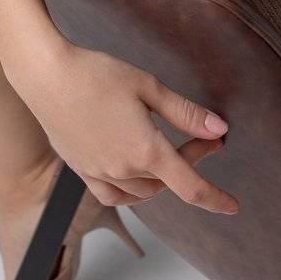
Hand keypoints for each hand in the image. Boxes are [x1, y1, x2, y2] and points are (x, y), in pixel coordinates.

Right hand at [11, 42, 239, 213]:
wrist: (47, 76)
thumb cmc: (97, 74)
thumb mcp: (149, 86)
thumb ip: (185, 113)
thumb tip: (218, 128)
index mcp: (145, 149)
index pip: (189, 186)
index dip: (215, 198)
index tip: (233, 205)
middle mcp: (123, 169)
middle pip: (168, 179)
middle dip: (191, 160)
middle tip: (204, 135)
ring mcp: (99, 172)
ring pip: (142, 192)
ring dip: (163, 176)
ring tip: (172, 149)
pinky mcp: (81, 169)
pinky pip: (113, 194)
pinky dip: (131, 190)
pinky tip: (135, 174)